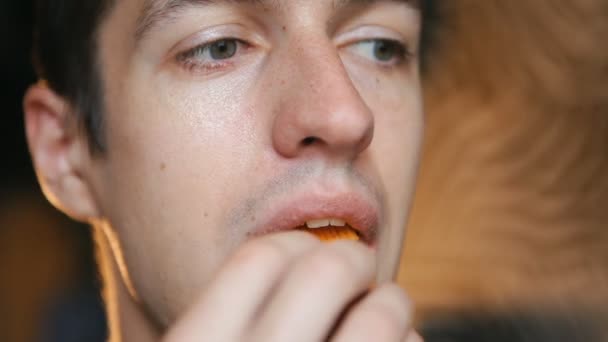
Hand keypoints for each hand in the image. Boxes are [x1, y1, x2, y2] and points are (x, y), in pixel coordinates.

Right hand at [163, 231, 421, 341]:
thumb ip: (207, 302)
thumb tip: (137, 180)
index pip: (258, 258)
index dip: (290, 245)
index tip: (305, 249)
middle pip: (327, 270)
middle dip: (350, 258)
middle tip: (354, 266)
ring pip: (380, 314)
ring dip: (389, 302)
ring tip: (381, 309)